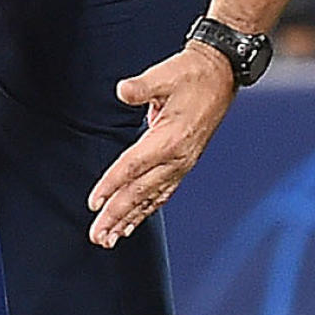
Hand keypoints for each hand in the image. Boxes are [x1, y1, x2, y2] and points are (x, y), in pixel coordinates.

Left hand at [86, 42, 234, 249]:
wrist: (220, 75)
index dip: (112, 184)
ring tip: (109, 239)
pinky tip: (132, 223)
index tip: (94, 202)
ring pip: (150, 198)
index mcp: (170, 139)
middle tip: (96, 235)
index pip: (133, 167)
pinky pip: (162, 193)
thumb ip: (142, 86)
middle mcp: (177, 158)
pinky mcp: (183, 164)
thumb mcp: (166, 75)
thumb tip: (123, 90)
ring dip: (128, 220)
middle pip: (140, 191)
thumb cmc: (191, 74)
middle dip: (116, 215)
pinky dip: (146, 210)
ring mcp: (182, 164)